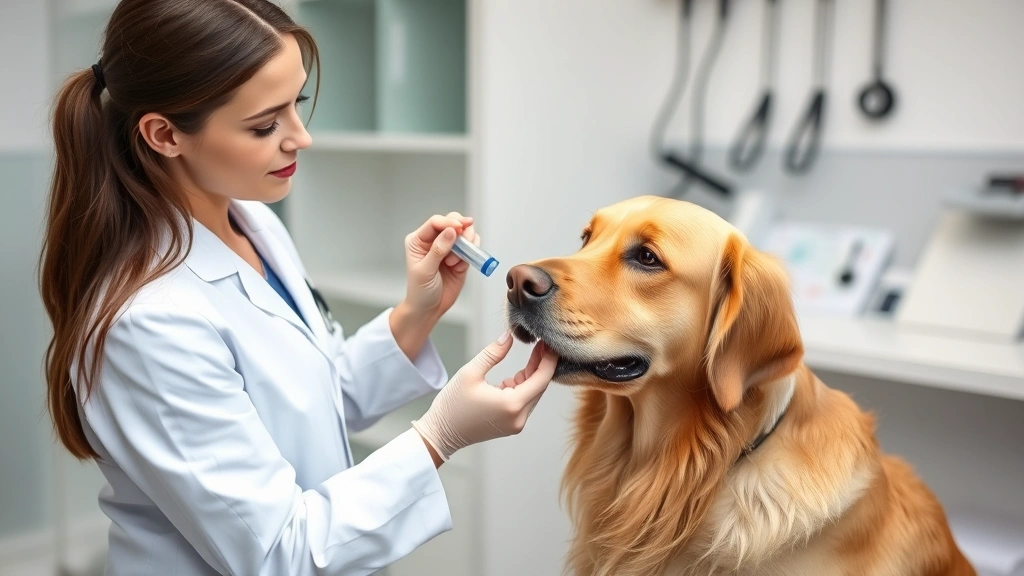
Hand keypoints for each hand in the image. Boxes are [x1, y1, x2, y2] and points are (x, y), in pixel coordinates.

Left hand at [402, 212, 479, 321]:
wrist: (429, 308)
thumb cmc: (420, 291)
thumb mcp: (425, 271)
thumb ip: (438, 250)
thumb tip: (451, 231)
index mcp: (418, 240)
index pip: (435, 222)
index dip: (449, 222)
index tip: (460, 228)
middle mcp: (433, 240)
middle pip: (452, 221)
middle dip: (461, 229)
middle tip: (466, 241)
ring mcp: (448, 247)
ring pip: (465, 232)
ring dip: (467, 243)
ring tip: (456, 262)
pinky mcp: (460, 256)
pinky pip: (472, 246)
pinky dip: (471, 253)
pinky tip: (461, 266)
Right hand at [412, 332, 557, 461]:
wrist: (440, 434)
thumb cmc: (452, 405)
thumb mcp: (470, 373)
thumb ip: (494, 353)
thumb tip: (509, 336)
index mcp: (512, 405)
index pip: (542, 379)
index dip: (549, 359)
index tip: (550, 343)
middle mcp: (519, 418)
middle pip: (540, 387)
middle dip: (542, 365)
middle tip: (541, 344)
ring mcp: (516, 424)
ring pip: (533, 394)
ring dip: (531, 376)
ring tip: (528, 357)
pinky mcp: (511, 426)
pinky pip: (524, 403)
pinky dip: (522, 388)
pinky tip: (512, 377)